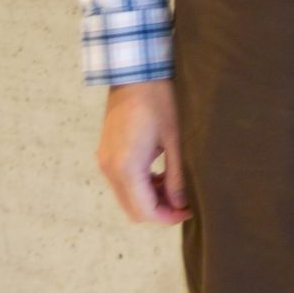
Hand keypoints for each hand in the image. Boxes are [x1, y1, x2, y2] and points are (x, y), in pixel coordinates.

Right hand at [97, 79, 189, 223]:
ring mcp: (104, 161)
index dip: (167, 217)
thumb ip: (176, 175)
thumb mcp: (175, 140)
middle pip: (132, 209)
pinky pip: (121, 182)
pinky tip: (159, 173)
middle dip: (159, 211)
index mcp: (126, 168)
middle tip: (184, 201)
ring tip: (174, 184)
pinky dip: (140, 186)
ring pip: (126, 197)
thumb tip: (180, 203)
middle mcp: (109, 169)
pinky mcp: (105, 154)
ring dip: (149, 198)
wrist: (135, 75)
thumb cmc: (159, 102)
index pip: (144, 211)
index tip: (189, 211)